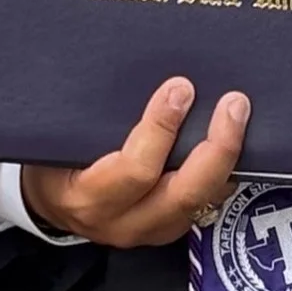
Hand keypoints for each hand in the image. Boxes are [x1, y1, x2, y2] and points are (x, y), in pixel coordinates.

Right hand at [21, 77, 249, 247]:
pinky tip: (237, 144)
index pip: (133, 171)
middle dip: (215, 149)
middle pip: (182, 195)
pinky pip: (206, 205)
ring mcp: (149, 231)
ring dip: (227, 160)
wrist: (50, 204)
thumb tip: (129, 59)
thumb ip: (88, 114)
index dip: (160, 130)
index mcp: (87, 198)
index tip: (179, 88)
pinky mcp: (168, 230)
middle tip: (233, 105)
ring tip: (241, 117)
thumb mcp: (58, 139)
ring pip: (201, 203)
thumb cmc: (52, 161)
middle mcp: (122, 223)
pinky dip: (224, 174)